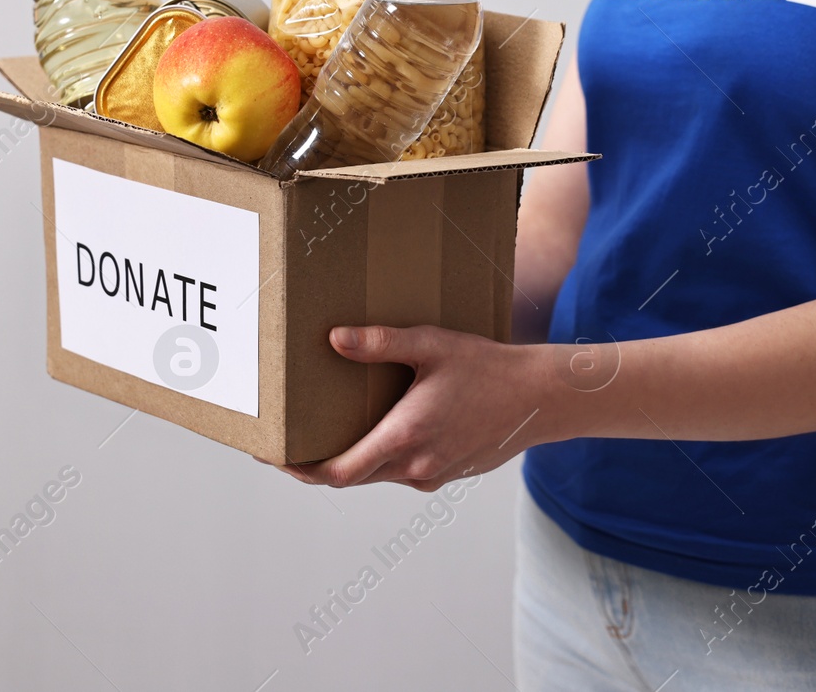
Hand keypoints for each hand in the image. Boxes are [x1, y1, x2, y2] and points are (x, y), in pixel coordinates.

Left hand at [273, 325, 559, 491]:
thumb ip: (380, 343)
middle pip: (350, 477)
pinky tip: (381, 428)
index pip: (336, 472)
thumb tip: (333, 339)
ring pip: (377, 474)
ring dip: (351, 459)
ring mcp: (433, 473)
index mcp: (404, 437)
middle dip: (316, 463)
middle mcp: (415, 466)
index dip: (298, 469)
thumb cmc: (489, 367)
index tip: (272, 456)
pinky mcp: (448, 472)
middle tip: (287, 444)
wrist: (543, 398)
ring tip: (328, 432)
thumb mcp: (432, 345)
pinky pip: (403, 470)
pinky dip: (381, 457)